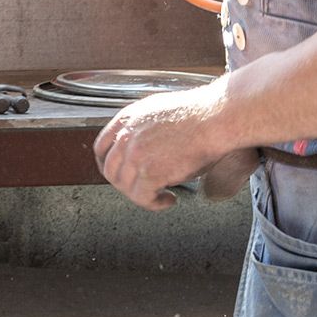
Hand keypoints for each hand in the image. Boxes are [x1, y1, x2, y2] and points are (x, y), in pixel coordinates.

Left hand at [93, 82, 251, 210]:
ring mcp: (135, 154)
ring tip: (160, 195)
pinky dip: (154, 204)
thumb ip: (143, 129)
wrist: (216, 118)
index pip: (101, 147)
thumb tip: (145, 149)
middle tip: (142, 188)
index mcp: (127, 118)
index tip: (117, 173)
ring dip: (142, 195)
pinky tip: (168, 199)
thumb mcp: (159, 113)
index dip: (107, 164)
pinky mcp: (150, 172)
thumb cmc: (200, 115)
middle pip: (110, 170)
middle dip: (124, 184)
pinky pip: (142, 198)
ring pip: (125, 187)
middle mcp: (126, 136)